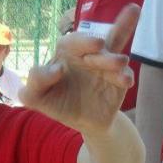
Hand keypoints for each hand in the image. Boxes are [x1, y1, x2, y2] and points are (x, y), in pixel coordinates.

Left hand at [20, 4, 138, 134]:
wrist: (83, 123)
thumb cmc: (56, 104)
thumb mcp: (36, 96)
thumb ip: (36, 80)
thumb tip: (58, 69)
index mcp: (67, 54)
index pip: (71, 42)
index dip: (79, 40)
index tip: (85, 45)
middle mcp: (88, 56)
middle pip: (95, 45)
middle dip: (96, 43)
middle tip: (100, 45)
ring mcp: (106, 67)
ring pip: (113, 55)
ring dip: (115, 58)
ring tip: (120, 63)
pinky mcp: (119, 81)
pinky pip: (125, 75)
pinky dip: (125, 76)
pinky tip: (126, 81)